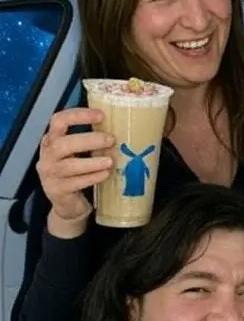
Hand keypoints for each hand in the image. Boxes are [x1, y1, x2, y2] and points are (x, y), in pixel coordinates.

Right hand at [37, 107, 113, 225]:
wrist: (68, 205)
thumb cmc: (76, 174)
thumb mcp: (77, 154)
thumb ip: (89, 141)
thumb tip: (119, 126)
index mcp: (52, 141)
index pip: (59, 121)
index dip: (79, 115)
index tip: (101, 115)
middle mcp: (47, 156)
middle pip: (62, 143)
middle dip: (88, 140)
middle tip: (111, 140)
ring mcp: (50, 174)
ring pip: (68, 165)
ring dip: (92, 162)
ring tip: (110, 161)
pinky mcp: (57, 191)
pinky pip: (75, 183)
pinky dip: (92, 177)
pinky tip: (105, 174)